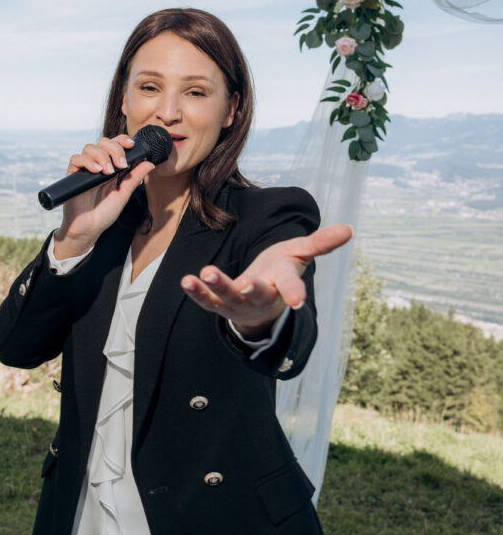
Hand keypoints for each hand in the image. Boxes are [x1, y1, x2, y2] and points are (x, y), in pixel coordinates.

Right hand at [54, 134, 154, 257]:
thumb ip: (134, 178)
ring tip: (108, 171)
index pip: (115, 144)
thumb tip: (150, 163)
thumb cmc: (104, 214)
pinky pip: (76, 159)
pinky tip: (96, 171)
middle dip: (114, 149)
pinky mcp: (73, 175)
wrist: (88, 229)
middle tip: (121, 164)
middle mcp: (97, 165)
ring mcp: (85, 169)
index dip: (122, 140)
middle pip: (103, 142)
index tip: (131, 144)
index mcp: (111, 167)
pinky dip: (87, 161)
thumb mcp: (123, 195)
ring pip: (90, 148)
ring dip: (102, 155)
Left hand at [180, 224, 352, 339]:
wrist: (261, 301)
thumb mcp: (300, 254)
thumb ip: (320, 243)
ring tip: (207, 272)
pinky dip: (197, 292)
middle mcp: (262, 296)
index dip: (294, 293)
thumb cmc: (281, 271)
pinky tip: (186, 280)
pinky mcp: (220, 305)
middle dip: (252, 289)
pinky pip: (207, 301)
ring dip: (217, 286)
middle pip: (257, 295)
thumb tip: (349, 229)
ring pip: (228, 298)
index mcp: (283, 283)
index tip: (297, 301)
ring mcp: (240, 303)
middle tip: (246, 284)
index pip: (290, 287)